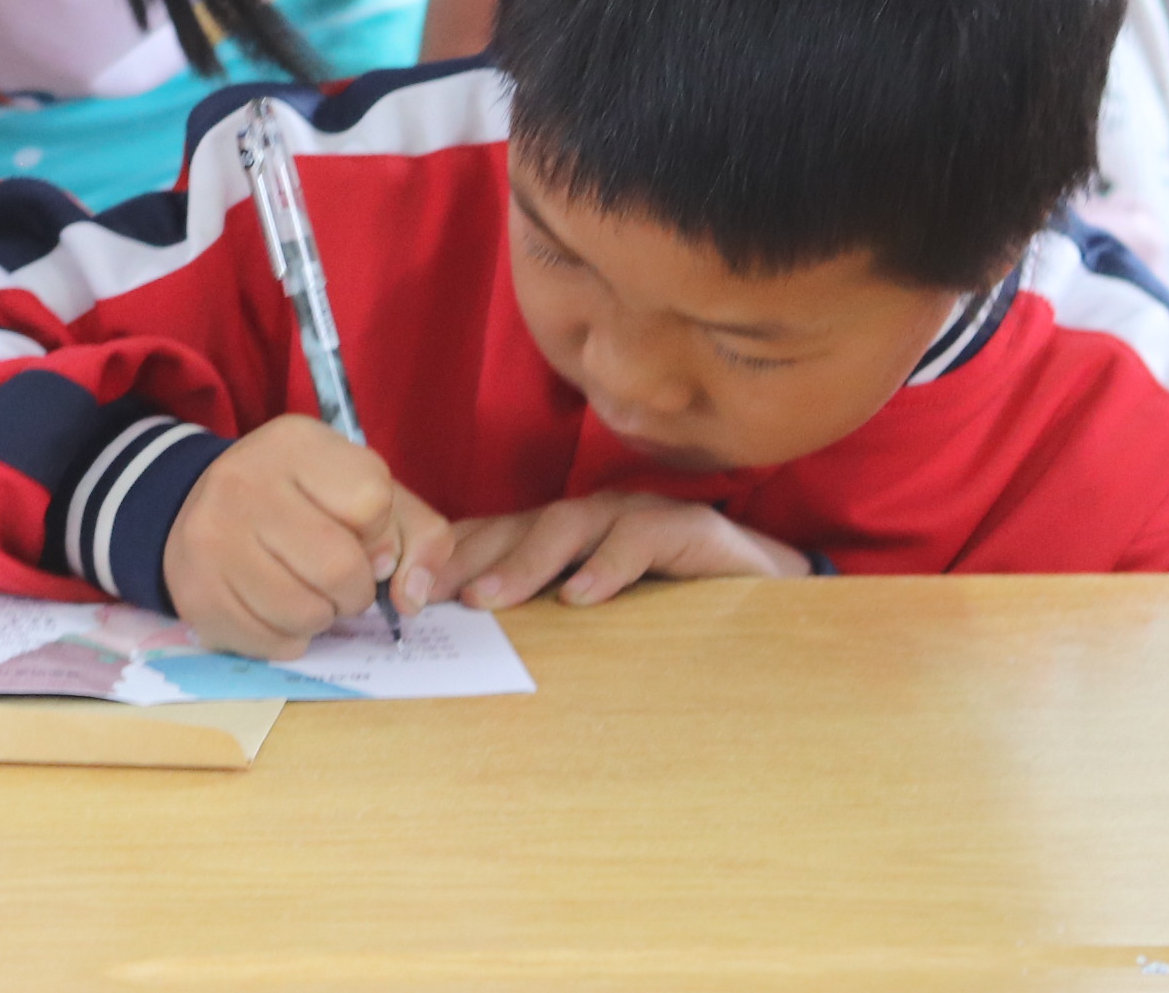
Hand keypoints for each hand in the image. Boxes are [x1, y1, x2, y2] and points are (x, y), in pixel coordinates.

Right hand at [158, 416, 448, 659]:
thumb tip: (412, 597)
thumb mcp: (366, 493)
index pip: (372, 502)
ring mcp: (210, 536)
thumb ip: (418, 536)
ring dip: (322, 617)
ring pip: (306, 614)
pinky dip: (287, 639)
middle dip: (356, 590)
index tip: (360, 535)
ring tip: (305, 593)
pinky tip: (274, 610)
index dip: (380, 535)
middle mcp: (242, 479)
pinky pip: (270, 643)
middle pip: (340, 568)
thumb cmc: (303, 503)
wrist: (205, 507)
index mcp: (294, 443)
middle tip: (339, 582)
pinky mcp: (194, 591)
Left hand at [424, 492, 804, 612]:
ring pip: (567, 528)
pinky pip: (637, 540)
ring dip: (523, 563)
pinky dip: (607, 567)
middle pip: (515, 527)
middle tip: (427, 597)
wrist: (764, 593)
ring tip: (489, 598)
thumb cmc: (673, 608)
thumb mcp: (601, 618)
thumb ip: (548, 620)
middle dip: (466, 561)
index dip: (447, 561)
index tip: (404, 595)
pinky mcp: (684, 527)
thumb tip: (477, 651)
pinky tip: (582, 597)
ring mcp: (634, 517)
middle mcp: (591, 519)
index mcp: (561, 538)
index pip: (491, 537)